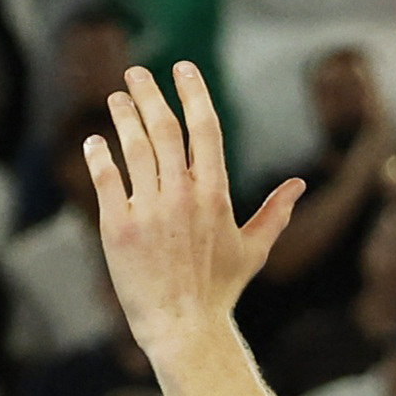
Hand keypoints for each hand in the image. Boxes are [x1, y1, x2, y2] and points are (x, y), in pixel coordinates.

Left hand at [87, 65, 304, 354]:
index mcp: (215, 195)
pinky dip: (99, 155)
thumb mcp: (254, 249)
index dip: (193, 93)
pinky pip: (106, 179)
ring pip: (133, 147)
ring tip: (118, 98)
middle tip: (137, 74)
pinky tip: (96, 141)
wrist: (184, 326)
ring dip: (123, 116)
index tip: (182, 69)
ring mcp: (148, 210)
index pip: (204, 128)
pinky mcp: (118, 228)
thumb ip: (275, 213)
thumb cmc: (221, 290)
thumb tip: (298, 186)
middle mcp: (182, 196)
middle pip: (163, 128)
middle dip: (149, 94)